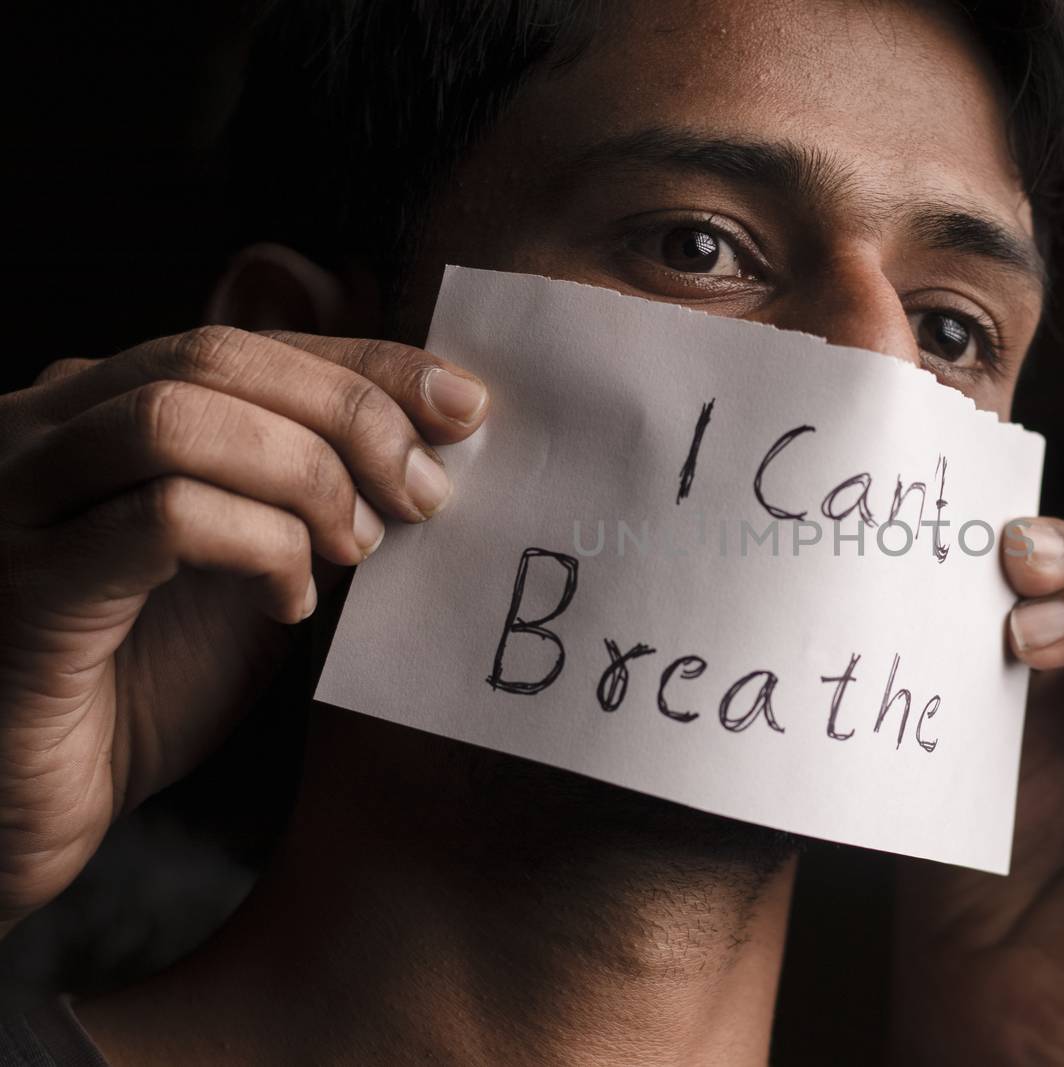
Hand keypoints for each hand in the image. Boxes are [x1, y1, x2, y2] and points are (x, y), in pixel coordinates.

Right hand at [0, 327, 487, 936]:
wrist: (25, 808)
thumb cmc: (141, 685)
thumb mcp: (248, 565)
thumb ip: (303, 491)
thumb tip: (421, 431)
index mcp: (97, 408)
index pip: (245, 340)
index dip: (366, 361)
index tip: (464, 405)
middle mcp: (40, 431)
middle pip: (214, 356)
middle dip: (350, 412)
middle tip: (424, 491)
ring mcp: (16, 499)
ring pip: (179, 419)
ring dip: (305, 477)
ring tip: (356, 548)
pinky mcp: (24, 585)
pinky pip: (162, 518)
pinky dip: (258, 548)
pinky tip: (288, 604)